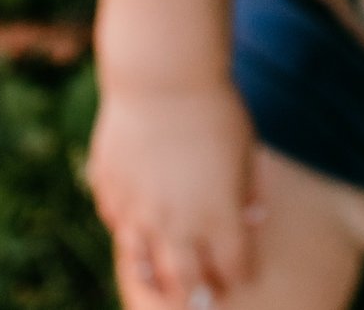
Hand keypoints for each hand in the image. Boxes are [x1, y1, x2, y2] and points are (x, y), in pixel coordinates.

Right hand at [85, 83, 263, 306]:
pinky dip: (128, 230)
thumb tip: (253, 217)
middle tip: (198, 296)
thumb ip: (247, 189)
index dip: (236, 275)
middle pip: (186, 283)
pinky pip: (117, 225)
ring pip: (144, 265)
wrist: (162, 76)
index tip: (236, 274)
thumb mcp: (245, 148)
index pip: (232, 269)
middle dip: (194, 295)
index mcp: (219, 218)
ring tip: (160, 283)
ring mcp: (139, 211)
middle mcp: (177, 225)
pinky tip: (133, 228)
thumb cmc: (213, 106)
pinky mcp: (110, 191)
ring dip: (155, 278)